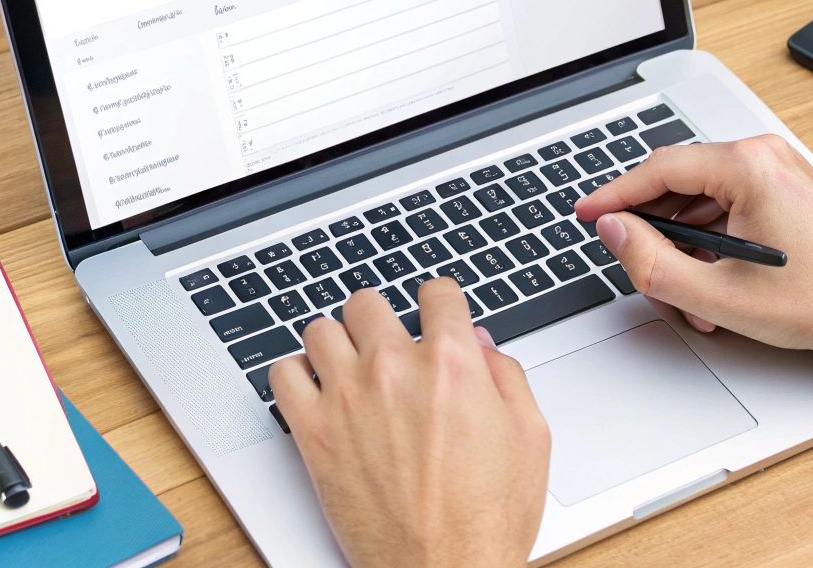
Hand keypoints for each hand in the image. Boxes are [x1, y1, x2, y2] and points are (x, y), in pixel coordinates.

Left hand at [270, 279, 548, 567]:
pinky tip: (317, 391)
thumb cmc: (488, 519)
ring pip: (320, 329)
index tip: (435, 312)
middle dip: (381, 319)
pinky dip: (296, 375)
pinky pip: (282, 374)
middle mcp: (394, 370)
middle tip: (388, 345)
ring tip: (350, 367)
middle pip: (367, 302)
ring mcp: (347, 398)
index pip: (435, 292)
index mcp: (452, 365)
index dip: (439, 302)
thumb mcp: (530, 437)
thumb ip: (506, 376)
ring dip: (336, 343)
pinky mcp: (313, 433)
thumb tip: (481, 344)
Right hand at [574, 135, 812, 383]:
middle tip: (642, 271)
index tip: (587, 214)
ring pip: (699, 197)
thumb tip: (614, 230)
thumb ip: (650, 261)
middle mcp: (762, 155)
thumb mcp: (717, 295)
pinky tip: (712, 281)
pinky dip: (708, 240)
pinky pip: (725, 203)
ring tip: (688, 294)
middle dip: (654, 233)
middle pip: (676, 183)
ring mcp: (776, 168)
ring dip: (682, 244)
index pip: (657, 169)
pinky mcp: (783, 186)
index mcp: (747, 167)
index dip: (614, 196)